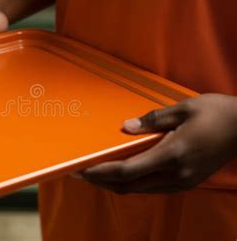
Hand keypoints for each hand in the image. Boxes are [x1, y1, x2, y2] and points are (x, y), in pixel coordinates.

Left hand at [78, 93, 236, 193]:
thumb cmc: (216, 113)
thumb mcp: (183, 108)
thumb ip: (152, 120)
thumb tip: (125, 127)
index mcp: (172, 154)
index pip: (126, 170)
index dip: (100, 172)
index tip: (81, 169)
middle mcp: (175, 174)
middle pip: (128, 186)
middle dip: (101, 181)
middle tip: (80, 173)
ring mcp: (182, 182)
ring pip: (139, 190)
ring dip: (115, 184)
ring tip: (96, 174)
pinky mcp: (186, 183)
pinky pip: (152, 188)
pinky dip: (132, 184)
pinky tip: (122, 174)